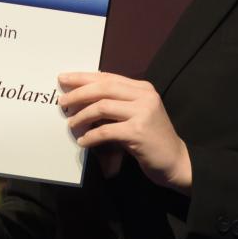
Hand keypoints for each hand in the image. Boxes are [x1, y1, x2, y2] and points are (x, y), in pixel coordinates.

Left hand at [57, 71, 191, 191]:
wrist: (176, 161)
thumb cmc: (150, 138)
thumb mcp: (135, 114)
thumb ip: (115, 103)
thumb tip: (80, 97)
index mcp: (143, 88)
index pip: (107, 77)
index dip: (83, 77)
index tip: (64, 79)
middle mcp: (145, 96)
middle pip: (103, 88)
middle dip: (78, 94)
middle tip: (62, 103)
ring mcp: (143, 113)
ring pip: (102, 107)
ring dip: (81, 116)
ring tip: (71, 124)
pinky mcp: (138, 132)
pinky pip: (106, 131)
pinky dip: (90, 136)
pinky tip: (83, 141)